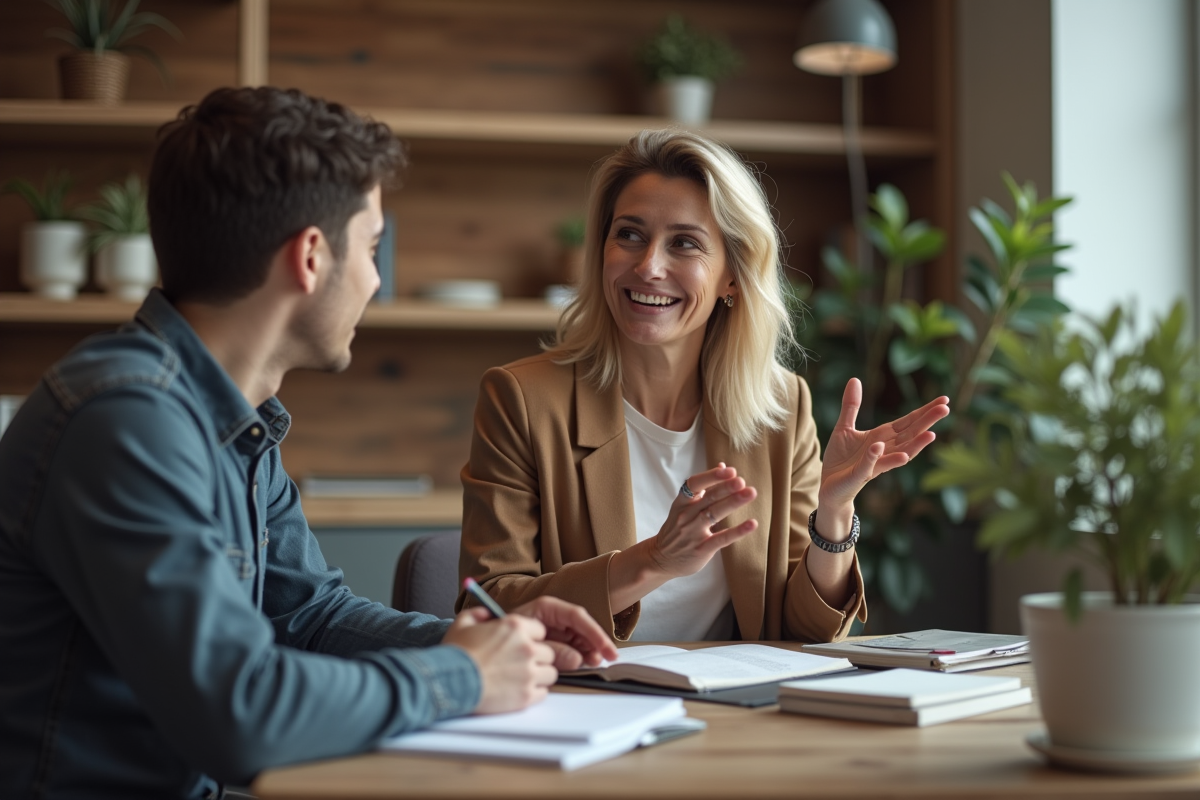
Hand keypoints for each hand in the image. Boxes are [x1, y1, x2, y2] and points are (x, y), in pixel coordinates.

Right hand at [442, 609, 556, 713]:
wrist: (449, 682)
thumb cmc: (455, 653)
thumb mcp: (462, 623)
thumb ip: (478, 613)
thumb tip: (487, 614)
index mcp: (515, 627)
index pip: (541, 630)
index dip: (531, 638)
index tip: (521, 645)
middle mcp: (527, 648)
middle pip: (549, 653)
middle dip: (537, 658)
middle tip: (520, 664)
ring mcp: (528, 673)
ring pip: (550, 673)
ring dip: (538, 675)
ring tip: (521, 678)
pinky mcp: (526, 695)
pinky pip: (543, 692)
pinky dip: (534, 692)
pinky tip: (518, 690)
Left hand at [510, 595, 619, 669]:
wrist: (484, 649)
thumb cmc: (502, 636)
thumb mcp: (528, 639)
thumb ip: (554, 650)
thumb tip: (578, 660)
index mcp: (547, 608)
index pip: (576, 616)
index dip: (594, 632)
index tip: (605, 647)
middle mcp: (554, 617)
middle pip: (581, 627)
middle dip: (595, 642)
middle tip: (608, 657)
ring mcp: (555, 630)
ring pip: (579, 638)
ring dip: (590, 650)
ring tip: (596, 662)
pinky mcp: (553, 643)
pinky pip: (572, 648)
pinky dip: (581, 656)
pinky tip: (587, 663)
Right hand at [645, 463, 758, 578]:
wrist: (660, 559)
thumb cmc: (677, 529)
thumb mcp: (684, 506)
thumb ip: (704, 487)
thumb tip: (722, 465)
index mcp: (682, 502)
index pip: (694, 484)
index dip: (711, 476)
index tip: (728, 470)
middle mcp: (686, 515)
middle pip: (708, 498)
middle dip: (725, 487)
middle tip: (741, 480)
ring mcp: (693, 532)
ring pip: (714, 514)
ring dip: (733, 503)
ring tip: (750, 493)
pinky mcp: (702, 549)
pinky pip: (721, 539)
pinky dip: (737, 531)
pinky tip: (751, 524)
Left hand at [819, 378, 949, 508]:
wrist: (828, 486)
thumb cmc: (840, 459)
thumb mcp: (844, 427)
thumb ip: (851, 405)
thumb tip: (854, 379)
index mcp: (882, 436)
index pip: (908, 422)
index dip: (924, 410)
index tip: (944, 399)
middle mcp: (884, 450)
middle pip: (910, 434)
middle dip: (927, 422)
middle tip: (946, 409)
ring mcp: (875, 463)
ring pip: (899, 453)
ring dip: (915, 445)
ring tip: (931, 434)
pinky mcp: (860, 475)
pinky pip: (870, 465)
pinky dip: (877, 457)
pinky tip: (881, 448)